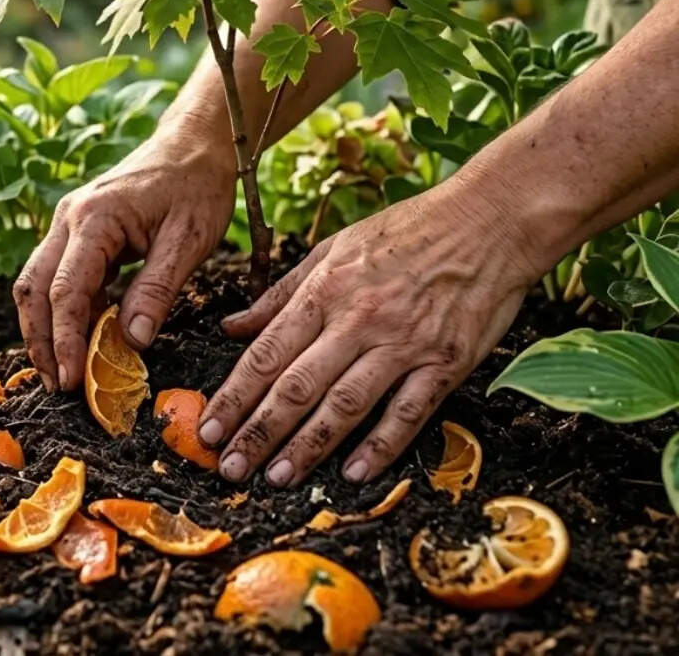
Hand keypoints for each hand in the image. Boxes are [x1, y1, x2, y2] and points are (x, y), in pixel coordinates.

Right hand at [14, 123, 235, 391]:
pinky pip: (55, 275)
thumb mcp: (189, 240)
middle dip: (40, 340)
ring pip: (36, 283)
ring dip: (43, 328)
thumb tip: (132, 342)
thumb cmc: (196, 186)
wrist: (194, 144)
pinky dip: (60, 310)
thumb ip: (157, 290)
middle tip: (56, 386)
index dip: (65, 340)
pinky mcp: (77, 231)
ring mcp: (68, 223)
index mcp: (95, 219)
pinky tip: (78, 339)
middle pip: (33, 289)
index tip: (71, 381)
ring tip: (59, 371)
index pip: (65, 291)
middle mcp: (68, 219)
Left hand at [198, 181, 541, 486]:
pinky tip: (353, 473)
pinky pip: (408, 412)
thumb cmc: (407, 231)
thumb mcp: (333, 248)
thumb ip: (280, 293)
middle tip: (229, 467)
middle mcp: (358, 319)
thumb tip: (232, 327)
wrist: (488, 220)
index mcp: (325, 290)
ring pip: (345, 405)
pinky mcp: (445, 362)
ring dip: (308, 446)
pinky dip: (381, 446)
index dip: (234, 396)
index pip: (266, 353)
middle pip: (297, 386)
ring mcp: (403, 343)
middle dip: (257, 432)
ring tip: (278, 477)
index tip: (208, 428)